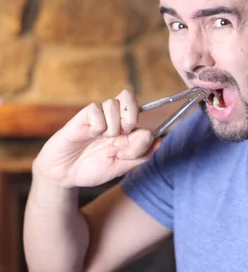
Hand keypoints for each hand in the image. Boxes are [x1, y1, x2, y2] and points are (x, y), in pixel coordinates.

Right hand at [33, 90, 160, 187]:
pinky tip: (89, 135)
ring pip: (113, 103)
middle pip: (129, 96)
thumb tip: (159, 140)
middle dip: (130, 116)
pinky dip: (96, 125)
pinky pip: (95, 109)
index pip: (145, 116)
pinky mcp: (82, 117)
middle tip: (123, 134)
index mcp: (127, 130)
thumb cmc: (92, 169)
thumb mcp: (121, 167)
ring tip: (102, 138)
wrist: (64, 175)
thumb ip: (140, 155)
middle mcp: (114, 119)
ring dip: (111, 125)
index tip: (134, 151)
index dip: (144, 132)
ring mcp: (98, 117)